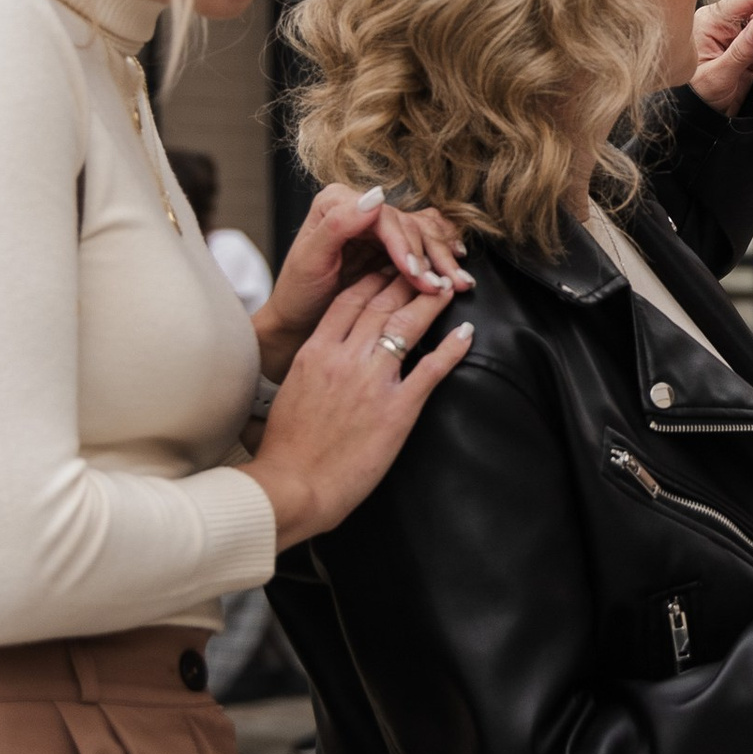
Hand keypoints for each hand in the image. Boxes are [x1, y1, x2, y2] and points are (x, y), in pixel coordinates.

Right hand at [249, 276, 472, 550]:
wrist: (293, 486)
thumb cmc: (286, 450)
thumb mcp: (290, 394)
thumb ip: (308, 369)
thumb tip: (317, 360)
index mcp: (315, 353)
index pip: (348, 300)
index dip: (373, 279)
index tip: (389, 268)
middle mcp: (344, 358)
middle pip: (381, 304)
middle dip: (407, 280)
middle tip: (427, 267)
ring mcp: (372, 381)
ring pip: (407, 325)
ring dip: (431, 301)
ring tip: (448, 287)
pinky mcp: (397, 408)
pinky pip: (431, 368)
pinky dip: (452, 347)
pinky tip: (466, 332)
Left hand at [254, 182, 471, 382]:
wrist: (298, 321)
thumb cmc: (298, 293)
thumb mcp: (310, 260)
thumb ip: (339, 224)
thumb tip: (375, 196)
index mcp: (338, 202)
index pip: (385, 217)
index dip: (405, 245)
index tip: (417, 274)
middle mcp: (361, 207)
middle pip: (409, 224)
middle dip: (431, 257)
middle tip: (445, 286)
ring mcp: (378, 226)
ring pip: (423, 232)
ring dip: (443, 258)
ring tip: (460, 283)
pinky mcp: (391, 244)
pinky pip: (426, 239)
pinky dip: (444, 252)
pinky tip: (458, 265)